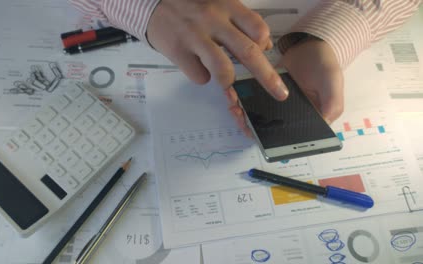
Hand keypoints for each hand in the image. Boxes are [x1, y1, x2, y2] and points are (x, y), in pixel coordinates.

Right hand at [147, 0, 288, 100]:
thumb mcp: (217, 4)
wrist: (151, 3)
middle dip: (268, 77)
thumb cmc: (189, 6)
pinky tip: (195, 65)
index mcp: (226, 6)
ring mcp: (194, 37)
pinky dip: (201, 76)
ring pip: (223, 69)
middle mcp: (213, 20)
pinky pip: (199, 76)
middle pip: (248, 52)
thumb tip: (265, 44)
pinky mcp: (178, 51)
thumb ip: (240, 22)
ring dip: (228, 80)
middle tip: (280, 93)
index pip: (257, 28)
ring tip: (225, 79)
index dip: (265, 44)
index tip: (265, 53)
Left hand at [227, 38, 343, 134]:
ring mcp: (276, 107)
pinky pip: (252, 104)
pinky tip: (234, 99)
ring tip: (235, 109)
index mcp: (310, 121)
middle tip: (241, 120)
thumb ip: (332, 105)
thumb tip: (324, 124)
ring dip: (244, 118)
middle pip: (270, 132)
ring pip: (258, 120)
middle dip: (253, 129)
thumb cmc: (325, 66)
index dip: (276, 142)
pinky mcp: (265, 95)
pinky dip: (242, 103)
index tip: (261, 136)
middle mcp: (291, 117)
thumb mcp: (333, 84)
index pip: (292, 139)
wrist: (310, 44)